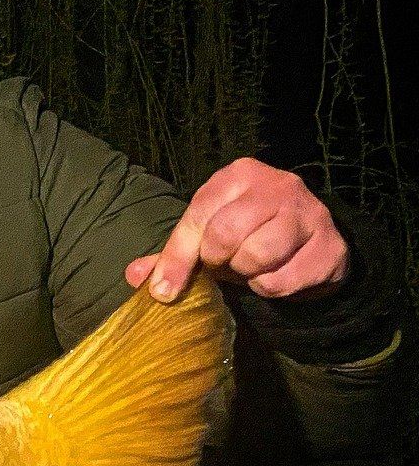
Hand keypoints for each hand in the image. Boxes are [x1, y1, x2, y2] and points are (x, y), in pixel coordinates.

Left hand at [126, 157, 348, 302]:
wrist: (314, 241)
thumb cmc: (251, 233)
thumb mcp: (209, 234)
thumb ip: (173, 253)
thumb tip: (136, 276)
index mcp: (239, 175)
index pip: (198, 215)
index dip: (178, 256)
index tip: (163, 290)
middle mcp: (277, 185)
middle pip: (226, 234)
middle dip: (218, 261)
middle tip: (225, 264)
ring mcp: (310, 213)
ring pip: (258, 256)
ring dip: (246, 274)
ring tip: (252, 266)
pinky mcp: (330, 246)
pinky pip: (282, 280)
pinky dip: (271, 288)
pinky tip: (277, 274)